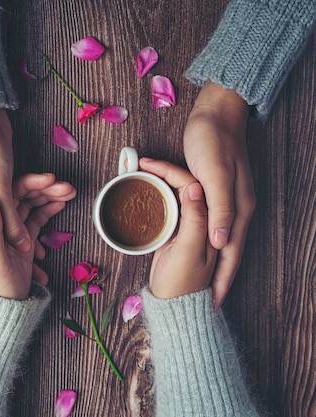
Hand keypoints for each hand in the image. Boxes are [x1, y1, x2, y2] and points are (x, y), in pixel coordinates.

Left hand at [0, 174, 74, 299]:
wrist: (3, 313)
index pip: (5, 195)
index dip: (27, 184)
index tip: (47, 179)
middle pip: (18, 198)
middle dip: (43, 190)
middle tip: (67, 186)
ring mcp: (7, 233)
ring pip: (28, 207)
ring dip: (48, 198)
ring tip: (69, 192)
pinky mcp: (19, 242)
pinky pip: (33, 220)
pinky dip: (47, 211)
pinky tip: (59, 204)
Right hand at [140, 158, 217, 298]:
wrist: (171, 307)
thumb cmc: (182, 282)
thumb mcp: (189, 250)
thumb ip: (196, 219)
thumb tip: (194, 186)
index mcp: (216, 222)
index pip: (193, 186)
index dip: (171, 171)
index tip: (149, 164)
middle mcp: (207, 220)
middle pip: (185, 187)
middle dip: (164, 172)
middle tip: (140, 163)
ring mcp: (192, 227)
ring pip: (176, 194)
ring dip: (159, 182)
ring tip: (139, 171)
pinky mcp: (178, 234)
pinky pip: (169, 206)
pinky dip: (156, 196)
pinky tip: (144, 191)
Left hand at [183, 82, 254, 306]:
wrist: (216, 113)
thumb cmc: (212, 142)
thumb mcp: (214, 175)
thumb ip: (220, 209)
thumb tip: (222, 243)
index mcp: (237, 209)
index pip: (231, 255)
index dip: (224, 281)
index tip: (215, 305)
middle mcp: (237, 208)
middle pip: (228, 253)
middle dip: (220, 280)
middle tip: (209, 304)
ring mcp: (229, 201)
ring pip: (222, 241)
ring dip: (215, 265)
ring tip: (205, 286)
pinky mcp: (218, 192)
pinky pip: (214, 226)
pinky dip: (209, 242)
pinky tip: (201, 248)